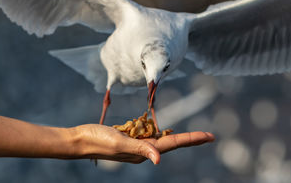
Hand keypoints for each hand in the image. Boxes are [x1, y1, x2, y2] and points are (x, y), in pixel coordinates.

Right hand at [72, 124, 214, 163]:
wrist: (80, 139)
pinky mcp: (131, 139)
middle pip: (173, 143)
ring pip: (163, 140)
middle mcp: (143, 150)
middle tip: (209, 136)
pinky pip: (150, 135)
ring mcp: (137, 145)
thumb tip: (159, 159)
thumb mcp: (119, 142)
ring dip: (179, 138)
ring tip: (195, 136)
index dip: (193, 139)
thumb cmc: (97, 140)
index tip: (210, 136)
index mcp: (144, 151)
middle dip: (192, 139)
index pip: (174, 144)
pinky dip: (161, 133)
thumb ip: (140, 148)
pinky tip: (165, 131)